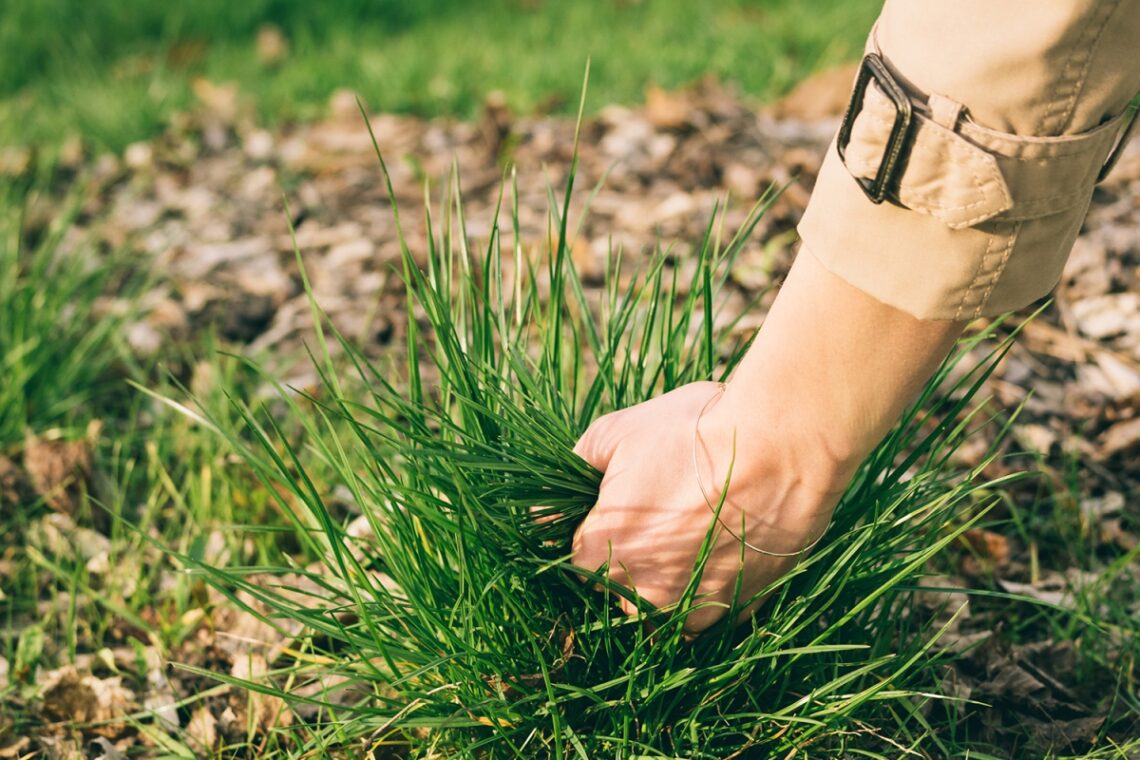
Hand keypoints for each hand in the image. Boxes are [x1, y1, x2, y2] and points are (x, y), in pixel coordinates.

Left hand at [571, 380, 848, 633]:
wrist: (784, 446)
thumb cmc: (696, 434)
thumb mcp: (617, 431)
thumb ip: (577, 464)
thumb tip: (559, 485)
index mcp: (599, 551)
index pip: (576, 553)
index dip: (596, 524)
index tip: (619, 501)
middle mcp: (639, 593)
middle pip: (618, 585)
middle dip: (630, 554)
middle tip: (661, 510)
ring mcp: (690, 609)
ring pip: (663, 607)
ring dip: (669, 578)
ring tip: (694, 529)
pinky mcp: (736, 610)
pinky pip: (709, 607)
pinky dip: (710, 583)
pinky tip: (724, 542)